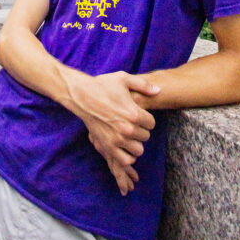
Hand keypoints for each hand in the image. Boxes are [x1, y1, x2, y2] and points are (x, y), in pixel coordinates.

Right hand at [74, 71, 158, 195]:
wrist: (81, 95)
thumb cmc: (102, 85)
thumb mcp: (123, 79)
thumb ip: (143, 85)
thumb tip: (159, 91)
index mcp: (134, 113)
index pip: (151, 123)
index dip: (146, 119)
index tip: (138, 115)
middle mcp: (127, 128)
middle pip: (146, 136)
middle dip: (140, 130)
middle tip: (131, 123)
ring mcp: (117, 139)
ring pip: (138, 150)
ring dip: (135, 143)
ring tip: (128, 135)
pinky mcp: (107, 146)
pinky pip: (126, 160)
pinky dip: (127, 155)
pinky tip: (123, 146)